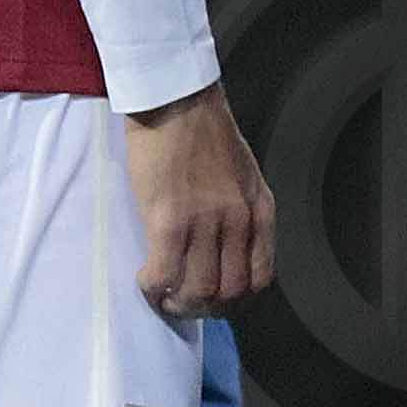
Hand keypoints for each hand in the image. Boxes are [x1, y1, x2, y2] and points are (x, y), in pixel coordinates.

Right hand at [119, 83, 272, 316]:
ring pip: (200, 291)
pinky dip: (154, 287)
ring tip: (162, 295)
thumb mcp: (242, 173)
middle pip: (230, 292)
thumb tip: (224, 249)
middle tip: (183, 303)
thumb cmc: (202, 131)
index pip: (260, 278)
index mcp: (260, 209)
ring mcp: (206, 221)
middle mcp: (239, 220)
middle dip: (206, 309)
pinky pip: (165, 273)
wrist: (175, 98)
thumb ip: (240, 210)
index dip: (236, 301)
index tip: (214, 300)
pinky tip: (146, 280)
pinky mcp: (170, 218)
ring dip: (178, 304)